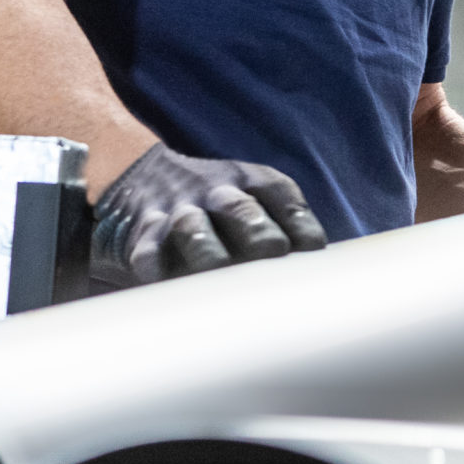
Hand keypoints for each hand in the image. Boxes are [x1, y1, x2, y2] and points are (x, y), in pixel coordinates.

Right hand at [89, 144, 323, 284]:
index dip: (301, 226)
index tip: (313, 252)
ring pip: (194, 228)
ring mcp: (179, 212)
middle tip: (272, 256)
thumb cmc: (219, 206)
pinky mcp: (144, 234)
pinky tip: (171, 287)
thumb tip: (320, 277)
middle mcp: (217, 193)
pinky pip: (149, 253)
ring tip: (221, 274)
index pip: (282, 196)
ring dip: (209, 253)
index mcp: (253, 182)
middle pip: (241, 210)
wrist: (144, 176)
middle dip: (259, 234)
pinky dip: (157, 271)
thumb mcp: (255, 197)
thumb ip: (287, 227)